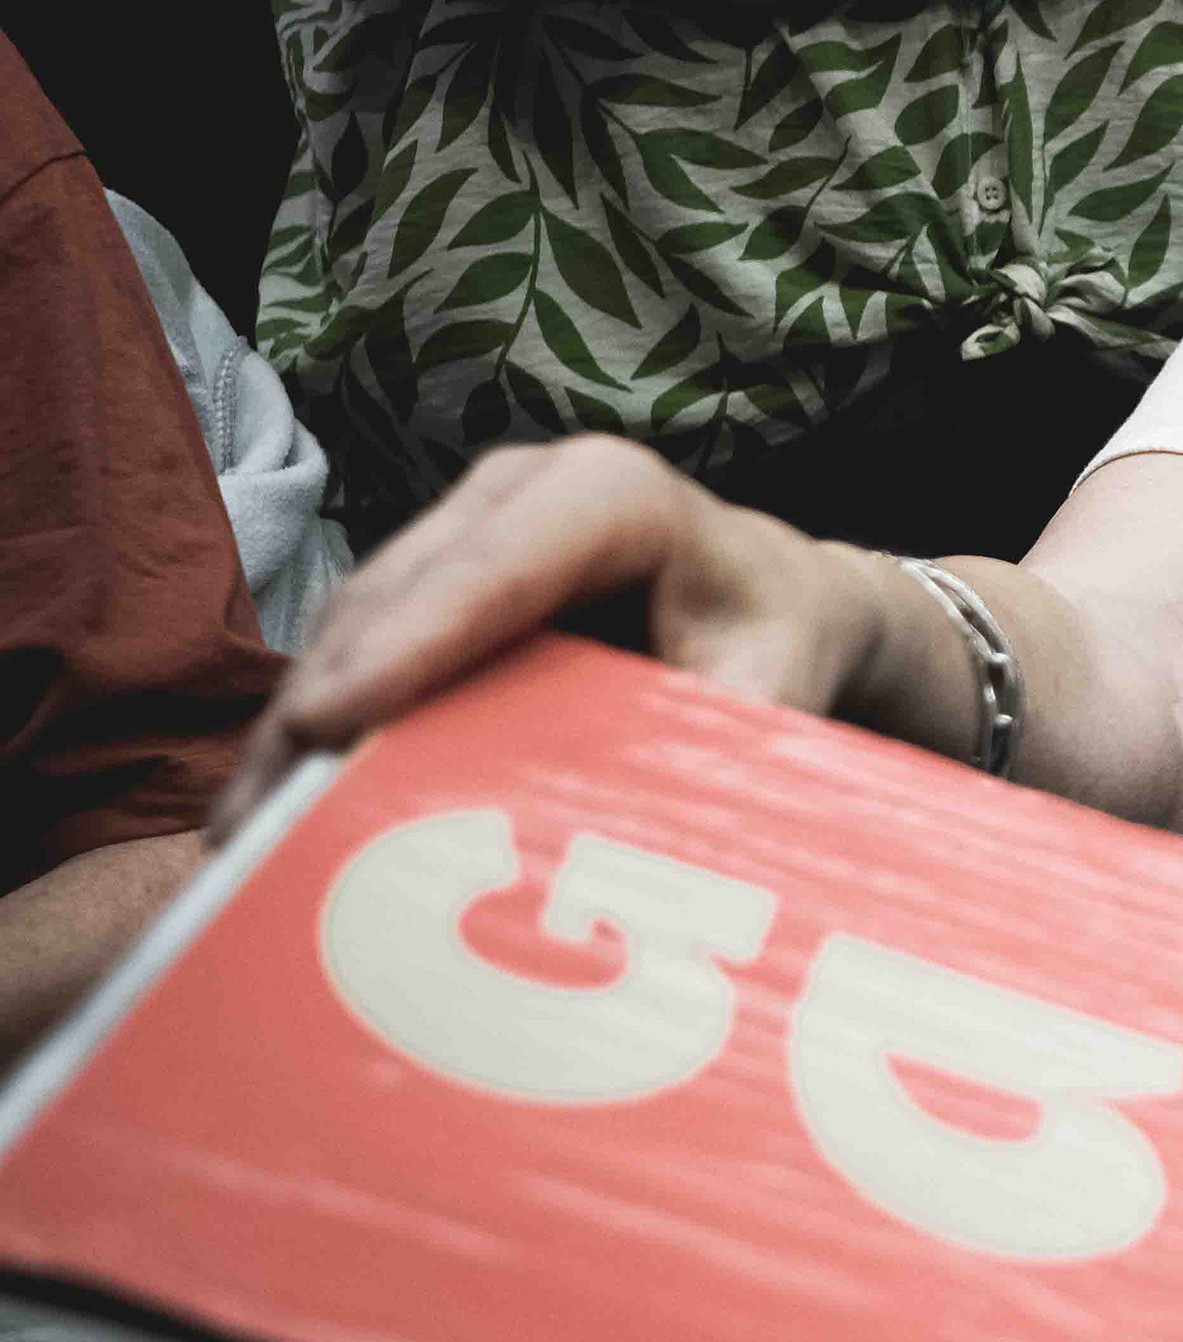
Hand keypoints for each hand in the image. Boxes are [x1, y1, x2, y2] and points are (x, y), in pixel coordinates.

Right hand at [209, 440, 895, 847]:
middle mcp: (524, 490)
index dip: (412, 642)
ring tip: (246, 836)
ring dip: (299, 727)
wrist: (775, 598)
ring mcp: (467, 523)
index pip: (501, 568)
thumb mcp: (775, 688)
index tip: (331, 721)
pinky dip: (321, 727)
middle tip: (262, 818)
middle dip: (326, 702)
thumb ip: (718, 748)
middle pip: (402, 594)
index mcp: (616, 495)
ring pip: (359, 621)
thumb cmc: (777, 637)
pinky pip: (361, 645)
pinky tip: (274, 810)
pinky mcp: (434, 574)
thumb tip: (655, 851)